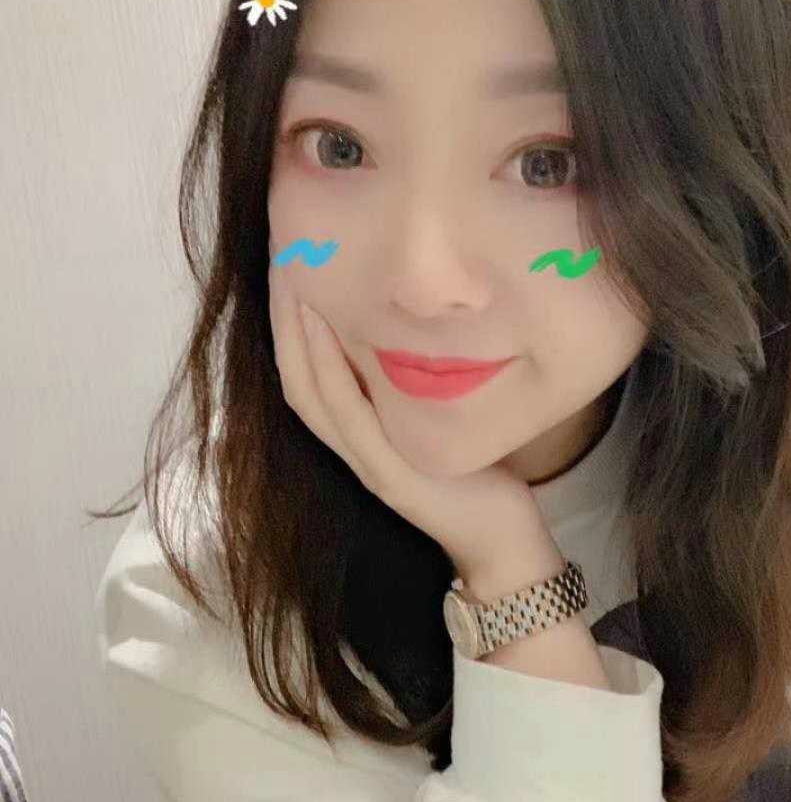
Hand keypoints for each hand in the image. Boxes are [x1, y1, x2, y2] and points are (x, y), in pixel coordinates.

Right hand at [268, 262, 546, 574]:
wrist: (501, 542)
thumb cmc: (479, 477)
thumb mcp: (442, 419)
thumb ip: (419, 385)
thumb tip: (419, 325)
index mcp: (361, 435)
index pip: (307, 374)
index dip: (291, 325)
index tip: (290, 268)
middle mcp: (353, 449)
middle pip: (296, 377)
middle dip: (284, 319)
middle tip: (280, 259)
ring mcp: (366, 463)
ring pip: (310, 392)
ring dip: (296, 336)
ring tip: (292, 282)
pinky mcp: (388, 475)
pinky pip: (346, 415)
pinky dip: (330, 370)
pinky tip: (326, 330)